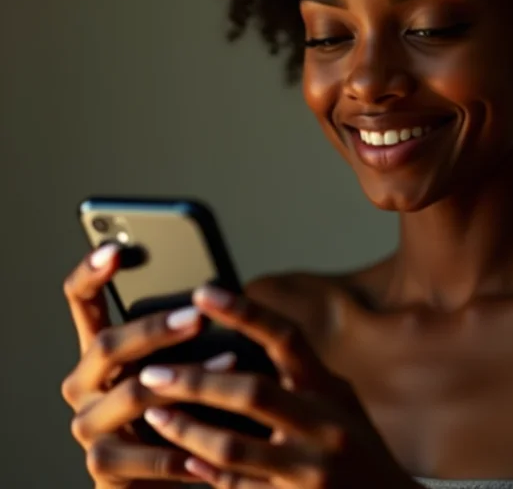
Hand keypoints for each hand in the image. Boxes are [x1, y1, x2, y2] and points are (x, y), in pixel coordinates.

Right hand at [61, 244, 212, 487]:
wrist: (178, 472)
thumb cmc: (189, 402)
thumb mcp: (188, 359)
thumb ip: (187, 329)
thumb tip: (216, 288)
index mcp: (101, 348)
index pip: (80, 301)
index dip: (92, 272)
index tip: (116, 248)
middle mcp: (85, 383)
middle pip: (106, 345)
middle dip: (155, 328)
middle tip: (200, 317)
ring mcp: (89, 424)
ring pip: (129, 395)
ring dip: (183, 381)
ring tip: (230, 364)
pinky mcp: (104, 466)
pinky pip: (138, 454)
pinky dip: (176, 449)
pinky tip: (208, 442)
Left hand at [137, 285, 418, 488]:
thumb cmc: (360, 450)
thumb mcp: (342, 403)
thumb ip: (303, 377)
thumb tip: (259, 338)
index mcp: (331, 390)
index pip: (286, 337)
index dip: (244, 312)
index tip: (202, 293)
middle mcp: (325, 424)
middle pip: (251, 392)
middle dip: (196, 381)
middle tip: (153, 371)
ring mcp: (311, 469)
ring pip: (234, 446)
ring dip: (187, 430)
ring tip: (154, 413)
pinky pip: (239, 487)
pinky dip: (207, 471)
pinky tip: (183, 458)